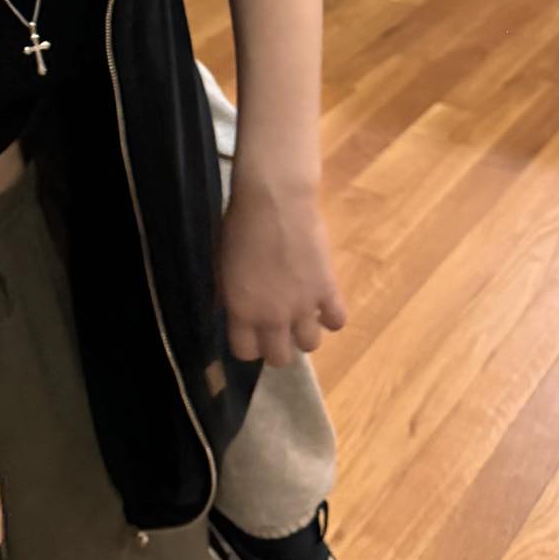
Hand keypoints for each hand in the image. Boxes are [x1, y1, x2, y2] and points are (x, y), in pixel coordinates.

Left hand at [218, 178, 346, 367]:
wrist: (274, 200)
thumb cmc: (239, 225)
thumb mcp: (221, 265)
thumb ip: (229, 295)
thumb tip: (232, 310)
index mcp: (241, 311)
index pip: (245, 353)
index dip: (249, 344)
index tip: (251, 332)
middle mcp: (272, 318)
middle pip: (279, 359)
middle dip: (278, 346)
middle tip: (278, 326)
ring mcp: (303, 307)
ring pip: (310, 345)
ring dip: (304, 332)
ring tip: (301, 312)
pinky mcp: (328, 291)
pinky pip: (337, 321)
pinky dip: (331, 315)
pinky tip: (323, 301)